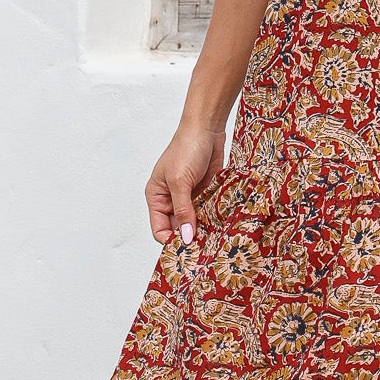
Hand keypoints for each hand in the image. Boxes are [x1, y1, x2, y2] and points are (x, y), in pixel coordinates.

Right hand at [146, 121, 224, 245]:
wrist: (207, 129)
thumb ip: (183, 211)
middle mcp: (172, 200)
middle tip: (204, 250)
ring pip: (194, 223)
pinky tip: (222, 227)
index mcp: (157, 197)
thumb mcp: (181, 181)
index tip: (187, 250)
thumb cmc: (186, 149)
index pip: (159, 229)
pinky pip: (208, 213)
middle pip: (178, 229)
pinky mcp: (206, 194)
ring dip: (204, 230)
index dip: (171, 241)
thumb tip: (186, 237)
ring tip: (215, 240)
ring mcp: (189, 198)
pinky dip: (213, 220)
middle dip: (189, 238)